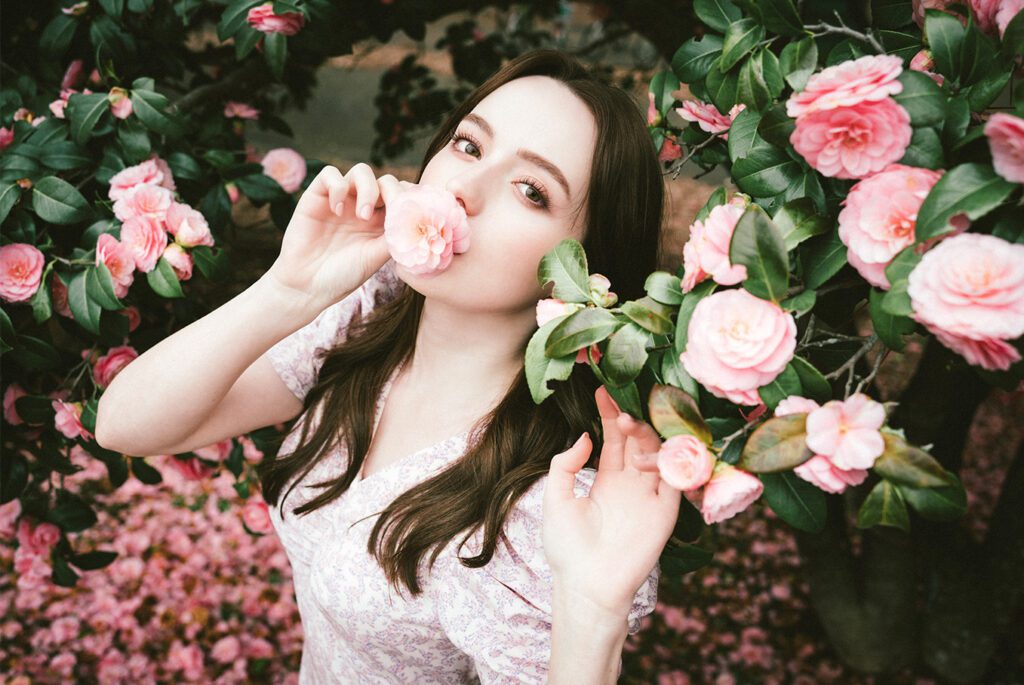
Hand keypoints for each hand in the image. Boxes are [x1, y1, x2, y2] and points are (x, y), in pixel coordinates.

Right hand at [264, 162, 416, 307]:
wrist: (308, 286)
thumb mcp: (376, 256)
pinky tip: (337, 210)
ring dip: (368, 189)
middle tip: (388, 214)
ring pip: (362, 171)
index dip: (409, 198)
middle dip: (391, 191)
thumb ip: (396, 235)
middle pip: (386, 180)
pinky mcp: (317, 197)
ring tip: (362, 216)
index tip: (409, 214)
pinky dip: (338, 187)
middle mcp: (364, 207)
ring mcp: (342, 200)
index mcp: (382, 221)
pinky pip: (330, 174)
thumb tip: (414, 217)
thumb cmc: (343, 275)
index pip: (402, 195)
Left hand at [542, 386, 680, 617]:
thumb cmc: (567, 547)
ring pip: (657, 452)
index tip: (603, 390)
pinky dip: (670, 460)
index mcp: (606, 480)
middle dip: (630, 416)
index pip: (613, 439)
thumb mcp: (556, 498)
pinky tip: (653, 450)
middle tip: (621, 399)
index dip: (610, 414)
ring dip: (647, 434)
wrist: (587, 585)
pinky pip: (676, 479)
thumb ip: (565, 465)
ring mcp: (650, 496)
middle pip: (637, 439)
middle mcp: (631, 484)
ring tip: (629, 423)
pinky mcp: (665, 512)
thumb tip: (585, 436)